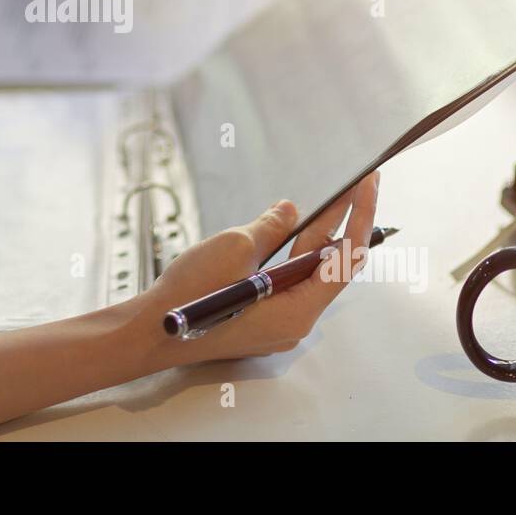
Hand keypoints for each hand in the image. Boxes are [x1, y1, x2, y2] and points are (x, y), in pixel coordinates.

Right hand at [135, 172, 379, 367]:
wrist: (148, 331)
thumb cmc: (189, 296)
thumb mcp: (234, 249)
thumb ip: (269, 228)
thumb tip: (289, 211)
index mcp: (298, 311)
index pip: (345, 259)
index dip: (361, 216)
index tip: (368, 183)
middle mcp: (294, 321)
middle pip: (327, 266)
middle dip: (339, 222)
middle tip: (353, 184)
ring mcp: (275, 321)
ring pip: (303, 272)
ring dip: (313, 236)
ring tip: (330, 200)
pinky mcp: (257, 317)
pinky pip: (282, 281)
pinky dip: (287, 253)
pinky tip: (287, 228)